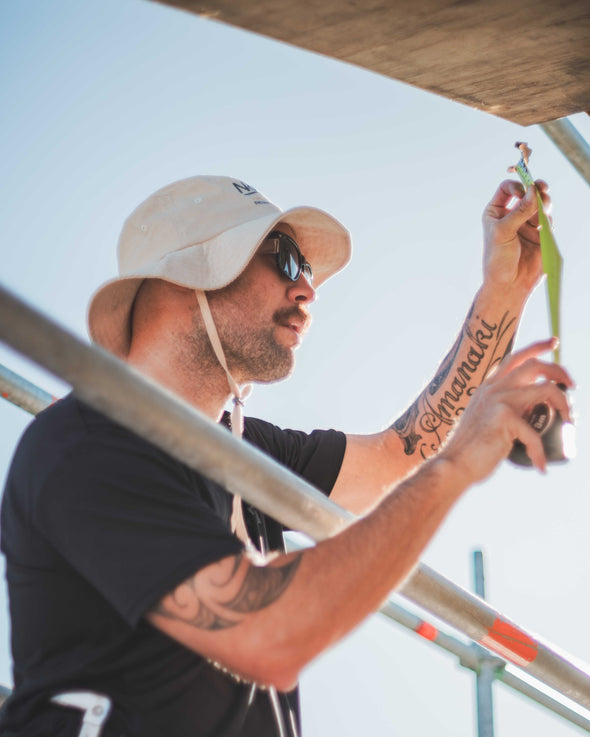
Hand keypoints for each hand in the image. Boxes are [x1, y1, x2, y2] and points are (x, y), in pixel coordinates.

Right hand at [440, 338, 572, 483]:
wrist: (453, 464)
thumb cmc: (472, 449)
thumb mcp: (486, 421)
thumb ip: (504, 409)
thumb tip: (533, 410)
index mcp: (488, 388)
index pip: (514, 358)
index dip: (536, 347)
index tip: (554, 343)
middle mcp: (492, 389)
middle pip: (534, 366)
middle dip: (559, 371)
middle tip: (571, 386)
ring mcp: (497, 400)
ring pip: (545, 390)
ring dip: (564, 405)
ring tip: (568, 423)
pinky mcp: (503, 417)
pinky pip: (535, 433)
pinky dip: (540, 452)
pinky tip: (540, 466)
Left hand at [482, 179, 550, 295]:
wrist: (509, 284)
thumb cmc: (498, 259)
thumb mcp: (503, 232)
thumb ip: (519, 211)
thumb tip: (533, 191)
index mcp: (496, 212)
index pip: (507, 188)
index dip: (517, 186)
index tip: (523, 193)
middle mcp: (511, 215)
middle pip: (528, 193)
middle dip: (536, 190)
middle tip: (543, 189)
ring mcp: (526, 224)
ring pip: (540, 204)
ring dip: (544, 204)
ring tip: (543, 211)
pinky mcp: (539, 234)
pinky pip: (547, 219)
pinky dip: (548, 219)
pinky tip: (544, 227)